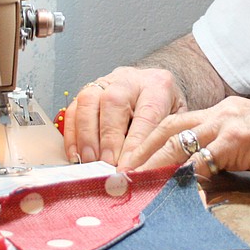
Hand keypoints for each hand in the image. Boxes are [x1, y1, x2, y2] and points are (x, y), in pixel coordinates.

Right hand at [63, 66, 186, 166]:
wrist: (155, 84)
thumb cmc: (167, 108)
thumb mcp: (177, 121)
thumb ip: (168, 140)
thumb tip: (155, 170)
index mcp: (158, 85)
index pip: (146, 114)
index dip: (135, 143)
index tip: (129, 167)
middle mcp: (130, 79)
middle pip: (114, 102)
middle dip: (109, 138)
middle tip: (108, 165)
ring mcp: (106, 82)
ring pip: (89, 100)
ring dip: (87, 135)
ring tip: (90, 161)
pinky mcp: (88, 91)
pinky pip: (73, 109)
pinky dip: (72, 134)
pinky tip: (76, 155)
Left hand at [124, 97, 249, 185]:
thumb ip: (227, 156)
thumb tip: (202, 179)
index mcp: (225, 111)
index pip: (176, 124)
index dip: (149, 145)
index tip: (131, 166)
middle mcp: (222, 111)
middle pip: (167, 129)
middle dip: (139, 153)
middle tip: (118, 177)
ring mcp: (230, 123)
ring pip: (177, 143)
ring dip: (151, 167)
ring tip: (133, 186)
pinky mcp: (241, 139)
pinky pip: (202, 161)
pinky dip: (183, 179)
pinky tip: (172, 194)